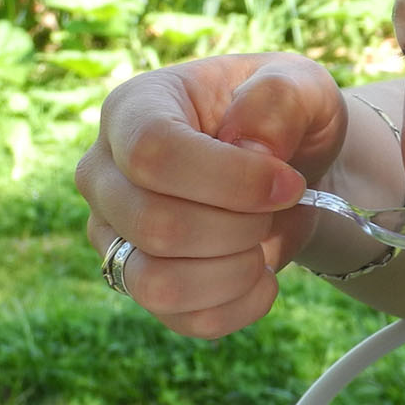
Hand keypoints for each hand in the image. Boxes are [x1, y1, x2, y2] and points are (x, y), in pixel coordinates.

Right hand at [73, 52, 346, 336]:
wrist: (290, 169)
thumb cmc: (283, 117)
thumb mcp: (299, 85)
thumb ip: (279, 98)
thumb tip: (252, 149)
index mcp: (134, 109)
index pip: (153, 153)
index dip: (230, 179)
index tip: (289, 182)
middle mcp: (104, 175)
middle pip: (156, 225)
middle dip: (242, 225)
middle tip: (281, 204)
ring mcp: (114, 236)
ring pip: (158, 284)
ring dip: (237, 271)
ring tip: (266, 238)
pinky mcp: (141, 285)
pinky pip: (186, 320)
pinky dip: (242, 304)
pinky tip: (265, 271)